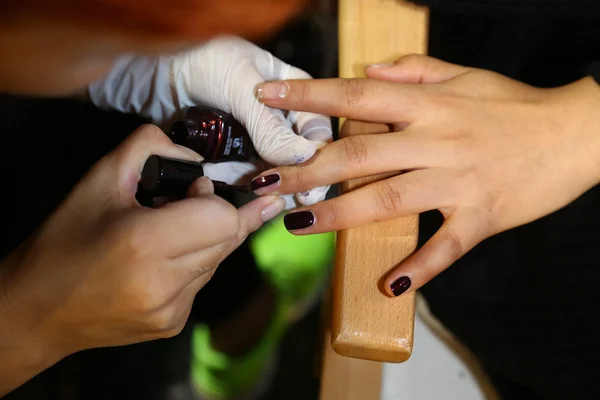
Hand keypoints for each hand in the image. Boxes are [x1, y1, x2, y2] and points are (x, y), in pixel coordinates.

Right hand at [0, 125, 284, 367]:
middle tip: (185, 203)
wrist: (36, 312)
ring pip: (219, 260)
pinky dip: (192, 264)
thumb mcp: (100, 178)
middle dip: (217, 214)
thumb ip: (150, 147)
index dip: (213, 197)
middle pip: (229, 238)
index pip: (223, 218)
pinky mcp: (173, 324)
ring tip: (166, 233)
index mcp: (145, 243)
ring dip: (206, 239)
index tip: (192, 188)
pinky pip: (201, 282)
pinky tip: (160, 261)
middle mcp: (165, 284)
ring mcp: (172, 311)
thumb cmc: (65, 240)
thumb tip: (197, 158)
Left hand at [87, 36, 332, 206]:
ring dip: (275, 185)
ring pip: (277, 169)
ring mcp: (258, 138)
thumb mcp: (240, 87)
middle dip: (300, 176)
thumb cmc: (204, 64)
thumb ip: (269, 124)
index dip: (320, 153)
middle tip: (300, 198)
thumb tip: (302, 157)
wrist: (159, 76)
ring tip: (272, 197)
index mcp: (295, 92)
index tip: (317, 177)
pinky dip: (248, 184)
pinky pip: (249, 174)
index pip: (317, 127)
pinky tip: (249, 194)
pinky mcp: (236, 154)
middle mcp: (280, 118)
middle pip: (300, 154)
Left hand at [250, 55, 599, 295]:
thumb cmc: (513, 104)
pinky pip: (445, 247)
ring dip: (341, 216)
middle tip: (262, 182)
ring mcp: (458, 182)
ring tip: (299, 226)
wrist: (575, 135)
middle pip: (359, 156)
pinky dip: (420, 267)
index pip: (356, 97)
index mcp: (428, 105)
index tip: (268, 96)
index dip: (309, 96)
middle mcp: (436, 142)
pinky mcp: (481, 217)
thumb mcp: (464, 75)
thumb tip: (369, 73)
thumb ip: (414, 70)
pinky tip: (390, 285)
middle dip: (305, 170)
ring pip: (389, 200)